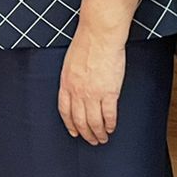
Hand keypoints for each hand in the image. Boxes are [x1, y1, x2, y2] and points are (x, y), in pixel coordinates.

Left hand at [58, 27, 125, 144]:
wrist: (99, 36)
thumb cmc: (86, 43)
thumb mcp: (70, 62)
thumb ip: (71, 78)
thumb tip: (74, 88)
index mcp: (66, 83)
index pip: (65, 110)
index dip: (70, 124)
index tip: (74, 132)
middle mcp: (77, 91)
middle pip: (80, 120)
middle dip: (85, 133)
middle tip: (91, 140)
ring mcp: (93, 93)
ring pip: (94, 122)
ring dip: (99, 133)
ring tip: (103, 138)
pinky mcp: (110, 92)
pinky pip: (109, 115)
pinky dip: (110, 124)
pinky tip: (112, 128)